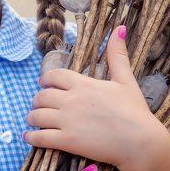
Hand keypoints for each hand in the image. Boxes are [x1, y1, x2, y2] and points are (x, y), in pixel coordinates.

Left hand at [23, 25, 165, 170]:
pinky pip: (40, 137)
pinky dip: (32, 137)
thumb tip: (120, 29)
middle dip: (38, 99)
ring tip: (33, 120)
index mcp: (84, 84)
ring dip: (32, 117)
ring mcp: (67, 121)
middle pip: (42, 95)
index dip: (46, 79)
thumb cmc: (135, 111)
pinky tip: (30, 137)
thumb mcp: (126, 80)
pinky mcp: (67, 141)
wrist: (140, 141)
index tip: (44, 83)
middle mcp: (71, 100)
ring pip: (37, 115)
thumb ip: (118, 55)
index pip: (55, 76)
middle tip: (39, 104)